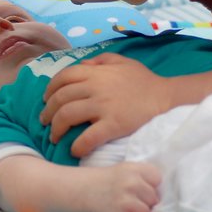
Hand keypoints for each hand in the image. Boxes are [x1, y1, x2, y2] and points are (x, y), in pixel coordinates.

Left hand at [40, 54, 173, 157]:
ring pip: (67, 116)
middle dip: (48, 111)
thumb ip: (100, 61)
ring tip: (54, 137)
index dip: (50, 89)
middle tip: (45, 122)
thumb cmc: (144, 81)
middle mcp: (95, 87)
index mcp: (96, 72)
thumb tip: (82, 65)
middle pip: (60, 98)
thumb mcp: (122, 61)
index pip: (63, 77)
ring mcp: (103, 106)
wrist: (166, 98)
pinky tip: (74, 150)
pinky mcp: (113, 125)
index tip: (46, 100)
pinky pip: (88, 137)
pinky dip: (77, 146)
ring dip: (56, 129)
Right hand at [82, 161, 160, 211]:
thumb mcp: (127, 170)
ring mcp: (126, 203)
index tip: (139, 188)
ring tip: (125, 209)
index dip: (151, 186)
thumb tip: (169, 199)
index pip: (158, 181)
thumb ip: (146, 178)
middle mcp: (132, 184)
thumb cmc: (110, 181)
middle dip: (145, 202)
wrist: (83, 191)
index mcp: (136, 169)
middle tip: (130, 199)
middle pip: (154, 200)